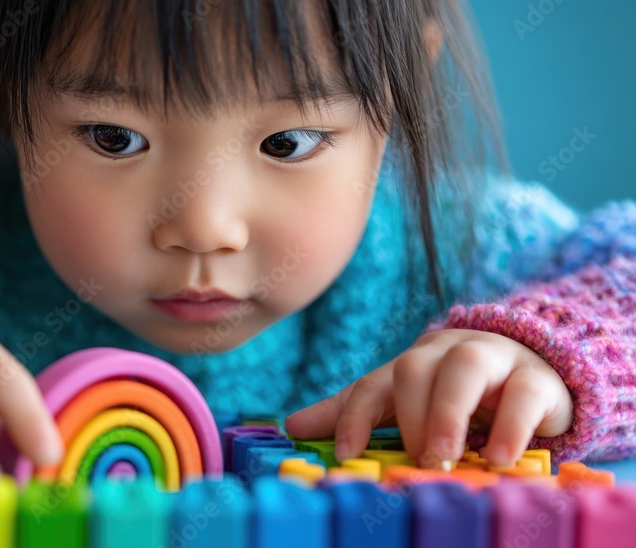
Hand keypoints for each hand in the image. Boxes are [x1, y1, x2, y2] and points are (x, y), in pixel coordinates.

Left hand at [285, 329, 573, 467]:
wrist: (534, 374)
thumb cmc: (456, 396)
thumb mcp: (404, 404)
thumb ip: (354, 414)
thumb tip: (292, 425)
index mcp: (409, 365)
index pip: (372, 386)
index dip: (354, 417)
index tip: (345, 453)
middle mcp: (444, 354)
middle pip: (414, 369)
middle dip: (408, 416)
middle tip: (412, 460)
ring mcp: (492, 360)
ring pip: (465, 368)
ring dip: (449, 414)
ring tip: (442, 459)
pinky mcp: (536, 378)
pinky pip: (524, 391)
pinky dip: (511, 425)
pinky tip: (500, 458)